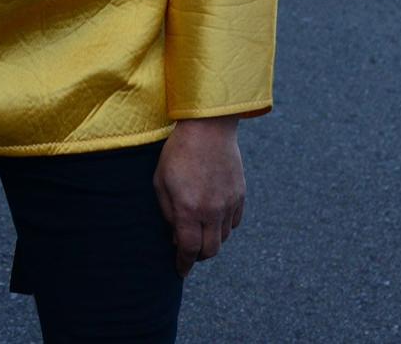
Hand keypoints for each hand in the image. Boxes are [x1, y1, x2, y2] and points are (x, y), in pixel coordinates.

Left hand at [153, 116, 244, 276]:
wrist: (208, 128)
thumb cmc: (177, 152)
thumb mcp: (160, 181)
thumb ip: (167, 212)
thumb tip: (175, 236)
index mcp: (188, 209)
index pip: (188, 249)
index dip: (183, 264)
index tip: (180, 271)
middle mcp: (212, 211)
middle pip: (209, 250)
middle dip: (198, 256)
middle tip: (189, 252)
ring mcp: (229, 204)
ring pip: (223, 238)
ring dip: (211, 241)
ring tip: (200, 232)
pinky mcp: (240, 195)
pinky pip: (234, 223)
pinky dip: (224, 227)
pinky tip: (214, 218)